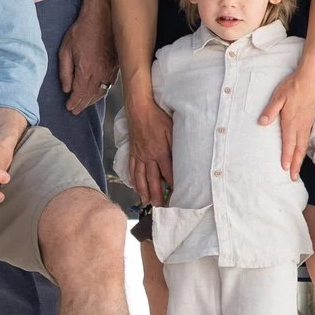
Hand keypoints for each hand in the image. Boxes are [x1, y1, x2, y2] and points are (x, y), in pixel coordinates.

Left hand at [56, 0, 117, 114]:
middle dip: (82, 104)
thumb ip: (65, 72)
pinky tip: (97, 94)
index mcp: (86, 71)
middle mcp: (100, 74)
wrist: (103, 19)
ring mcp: (110, 71)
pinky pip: (109, 85)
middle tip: (75, 111)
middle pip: (90, 95)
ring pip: (101, 92)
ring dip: (92, 101)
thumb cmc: (82, 32)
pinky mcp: (116, 67)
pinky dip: (102, 93)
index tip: (69, 108)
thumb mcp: (65, 50)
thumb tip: (66, 89)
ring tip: (84, 105)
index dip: (74, 102)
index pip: (79, 93)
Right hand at [125, 91, 173, 205]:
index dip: (172, 185)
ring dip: (143, 190)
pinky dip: (133, 178)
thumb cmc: (157, 117)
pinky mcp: (133, 151)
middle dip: (156, 194)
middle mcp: (148, 156)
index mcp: (160, 152)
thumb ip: (176, 145)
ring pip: (140, 176)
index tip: (176, 196)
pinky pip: (132, 167)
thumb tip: (182, 158)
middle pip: (153, 179)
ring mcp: (139, 154)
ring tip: (146, 201)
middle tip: (159, 206)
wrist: (139, 109)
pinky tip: (135, 185)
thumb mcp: (171, 130)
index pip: (168, 173)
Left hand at [258, 65, 314, 178]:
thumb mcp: (277, 97)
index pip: (288, 143)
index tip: (285, 169)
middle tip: (293, 177)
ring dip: (301, 158)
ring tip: (297, 169)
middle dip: (296, 164)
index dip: (287, 157)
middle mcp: (301, 126)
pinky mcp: (310, 120)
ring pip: (304, 145)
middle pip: (298, 149)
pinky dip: (304, 149)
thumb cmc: (292, 88)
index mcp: (291, 122)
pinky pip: (307, 139)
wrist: (310, 80)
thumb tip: (262, 123)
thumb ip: (270, 111)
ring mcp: (307, 123)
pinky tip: (302, 151)